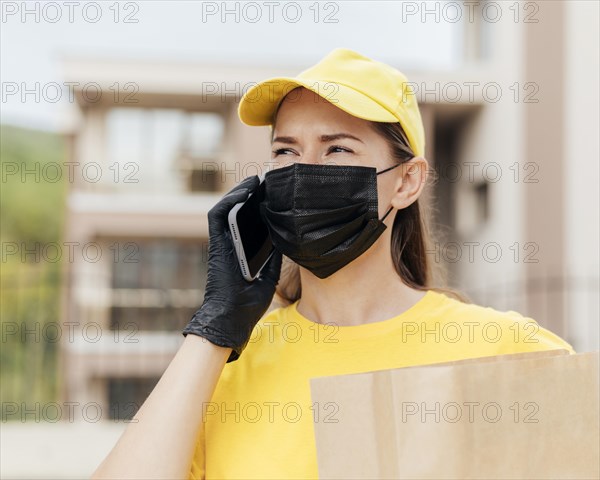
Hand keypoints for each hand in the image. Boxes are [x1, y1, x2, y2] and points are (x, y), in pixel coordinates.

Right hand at [182, 175, 281, 361]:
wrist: (232, 318)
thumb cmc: (248, 303)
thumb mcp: (269, 273)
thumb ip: (274, 254)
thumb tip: (286, 236)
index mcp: (242, 250)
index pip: (250, 221)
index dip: (261, 205)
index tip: (276, 193)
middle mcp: (230, 243)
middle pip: (239, 211)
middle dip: (253, 194)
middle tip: (269, 181)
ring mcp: (221, 242)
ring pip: (227, 208)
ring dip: (241, 191)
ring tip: (258, 179)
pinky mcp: (215, 243)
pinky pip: (218, 214)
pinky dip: (230, 199)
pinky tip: (246, 188)